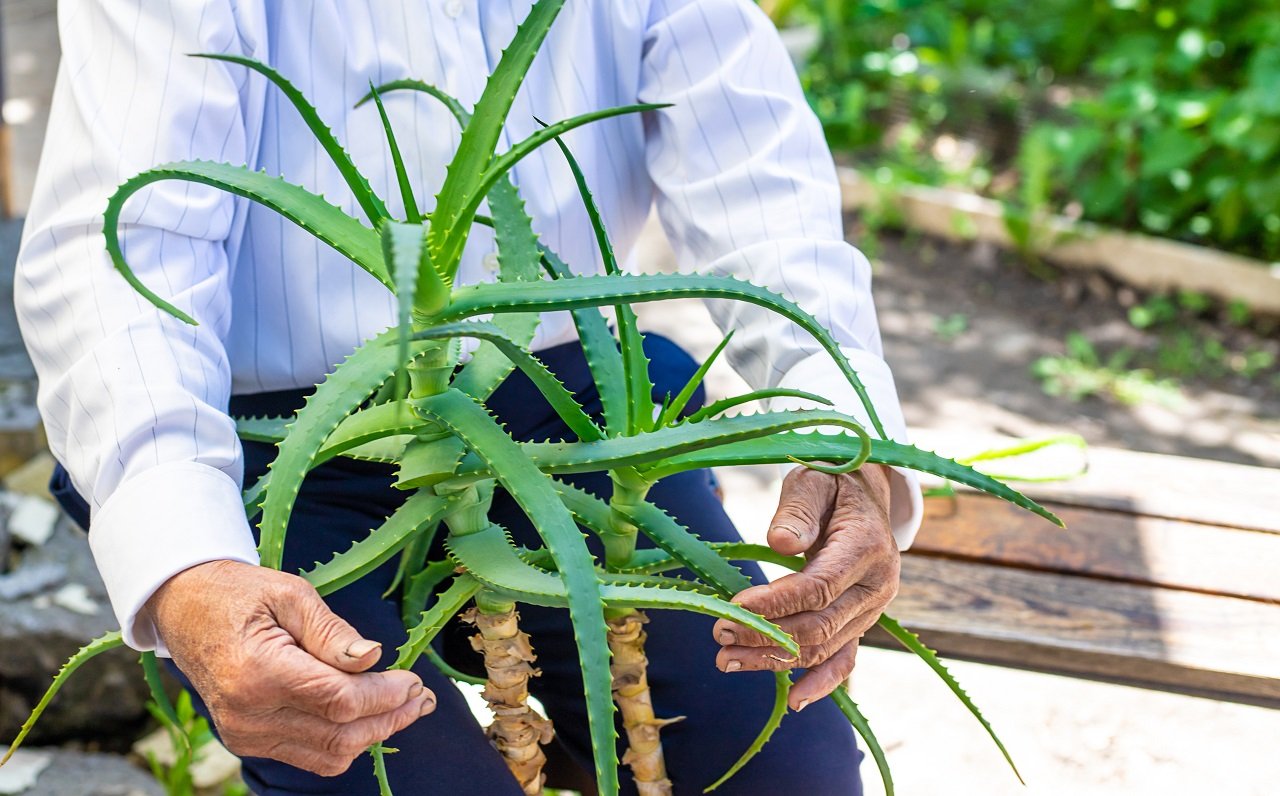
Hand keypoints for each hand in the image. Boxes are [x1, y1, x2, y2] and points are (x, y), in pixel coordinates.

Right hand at [146, 560, 434, 775]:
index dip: (385, 695)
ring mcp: (246, 734)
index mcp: (257, 673)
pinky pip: (309, 756)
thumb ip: (331, 632)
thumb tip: (372, 657)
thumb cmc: (241, 593)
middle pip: (339, 734)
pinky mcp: (248, 741)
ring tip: (406, 708)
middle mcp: (249, 714)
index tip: (415, 679)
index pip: (338, 700)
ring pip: (328, 754)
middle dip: (390, 717)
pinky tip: (369, 716)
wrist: (185, 609)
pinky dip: (344, 741)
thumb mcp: (290, 594)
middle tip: (423, 697)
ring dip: (374, 734)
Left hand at [713, 464, 899, 710]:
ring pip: (823, 646)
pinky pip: (845, 658)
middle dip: (765, 634)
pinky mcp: (862, 621)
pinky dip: (821, 683)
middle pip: (819, 624)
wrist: (864, 493)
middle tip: (718, 633)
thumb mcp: (813, 481)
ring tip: (727, 660)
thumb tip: (780, 543)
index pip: (819, 587)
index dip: (775, 603)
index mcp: (867, 545)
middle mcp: (877, 584)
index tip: (733, 608)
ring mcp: (872, 608)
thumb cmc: (831, 482)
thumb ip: (798, 510)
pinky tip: (793, 701)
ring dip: (775, 659)